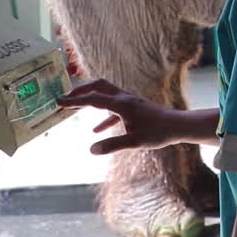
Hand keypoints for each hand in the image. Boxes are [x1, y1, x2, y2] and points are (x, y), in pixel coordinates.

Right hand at [57, 78, 183, 153]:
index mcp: (122, 104)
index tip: (58, 101)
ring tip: (75, 108)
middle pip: (98, 86)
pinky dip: (102, 116)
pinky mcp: (133, 109)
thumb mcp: (135, 142)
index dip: (74, 100)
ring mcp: (129, 102)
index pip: (93, 99)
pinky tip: (96, 130)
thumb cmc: (159, 133)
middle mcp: (124, 98)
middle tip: (65, 98)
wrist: (177, 126)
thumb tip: (92, 149)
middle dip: (80, 91)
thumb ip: (113, 145)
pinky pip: (113, 109)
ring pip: (105, 94)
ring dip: (90, 99)